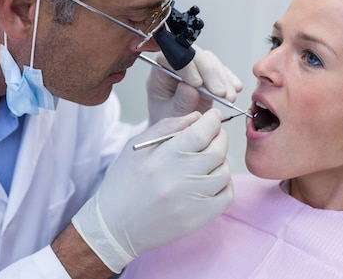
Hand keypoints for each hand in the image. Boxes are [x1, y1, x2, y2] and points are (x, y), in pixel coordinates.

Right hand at [71, 109, 232, 272]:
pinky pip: (226, 195)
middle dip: (219, 137)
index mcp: (162, 157)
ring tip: (207, 160)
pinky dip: (223, 184)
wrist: (115, 225)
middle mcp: (179, 179)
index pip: (201, 132)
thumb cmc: (125, 182)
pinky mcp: (198, 219)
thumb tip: (197, 117)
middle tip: (213, 135)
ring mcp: (191, 201)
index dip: (213, 120)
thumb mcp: (138, 147)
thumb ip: (168, 126)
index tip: (213, 117)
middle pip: (217, 150)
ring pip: (224, 172)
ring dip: (220, 161)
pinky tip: (209, 180)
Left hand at [147, 46, 242, 125]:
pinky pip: (221, 70)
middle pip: (195, 56)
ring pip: (210, 61)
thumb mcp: (170, 116)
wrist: (176, 128)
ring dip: (223, 78)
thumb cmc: (167, 121)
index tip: (197, 83)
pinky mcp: (208, 75)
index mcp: (160, 71)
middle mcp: (176, 65)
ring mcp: (194, 68)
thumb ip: (180, 102)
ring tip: (228, 98)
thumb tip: (190, 88)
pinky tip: (235, 89)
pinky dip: (230, 79)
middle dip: (211, 73)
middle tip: (220, 93)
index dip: (186, 66)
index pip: (170, 57)